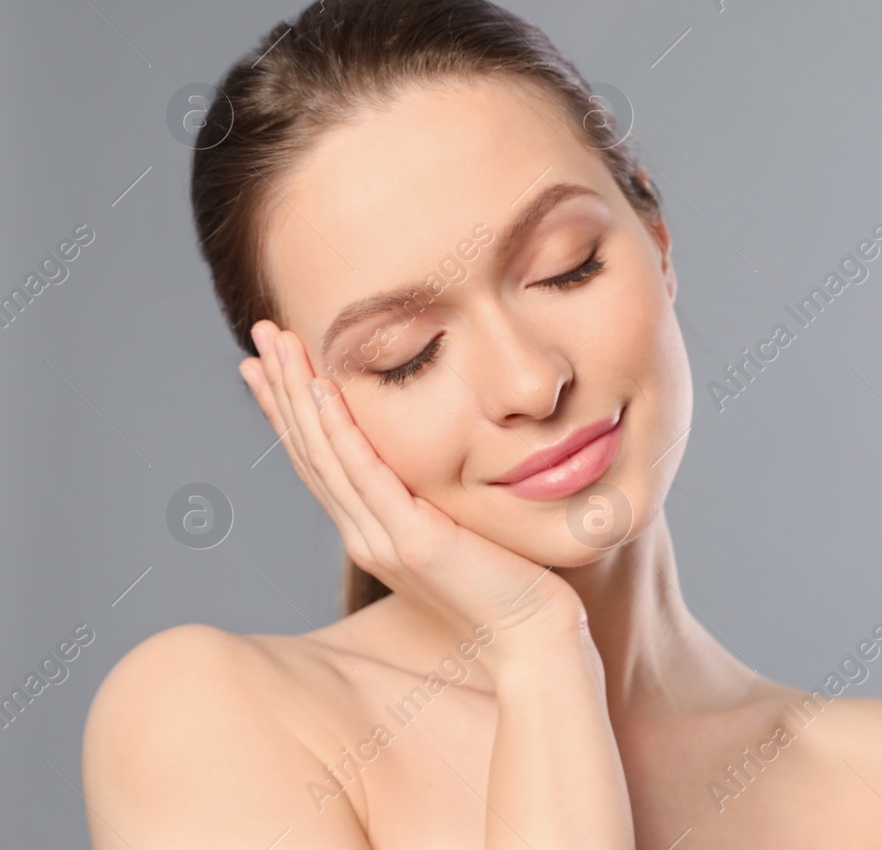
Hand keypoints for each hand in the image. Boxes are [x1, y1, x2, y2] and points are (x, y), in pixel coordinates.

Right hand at [239, 319, 591, 678]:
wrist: (533, 636)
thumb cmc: (510, 583)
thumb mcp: (459, 528)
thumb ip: (434, 499)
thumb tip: (436, 460)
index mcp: (372, 531)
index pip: (319, 460)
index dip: (289, 410)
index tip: (267, 364)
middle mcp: (365, 535)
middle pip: (309, 450)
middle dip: (281, 390)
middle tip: (258, 335)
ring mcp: (383, 540)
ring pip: (326, 457)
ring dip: (298, 396)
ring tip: (277, 345)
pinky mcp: (412, 544)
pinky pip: (367, 478)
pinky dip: (341, 433)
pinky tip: (323, 393)